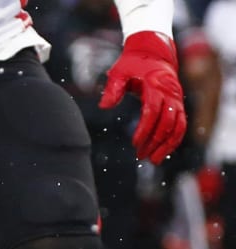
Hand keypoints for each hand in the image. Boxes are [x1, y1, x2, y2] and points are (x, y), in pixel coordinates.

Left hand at [99, 31, 187, 163]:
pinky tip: (164, 151)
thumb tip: (104, 106)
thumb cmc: (133, 63)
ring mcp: (177, 98)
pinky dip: (174, 138)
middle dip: (154, 141)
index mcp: (155, 85)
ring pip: (178, 125)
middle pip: (166, 122)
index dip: (144, 129)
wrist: (154, 52)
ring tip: (154, 160)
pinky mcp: (179, 103)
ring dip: (167, 144)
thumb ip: (112, 89)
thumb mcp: (119, 72)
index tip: (134, 143)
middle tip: (141, 156)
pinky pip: (181, 123)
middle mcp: (170, 92)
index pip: (152, 111)